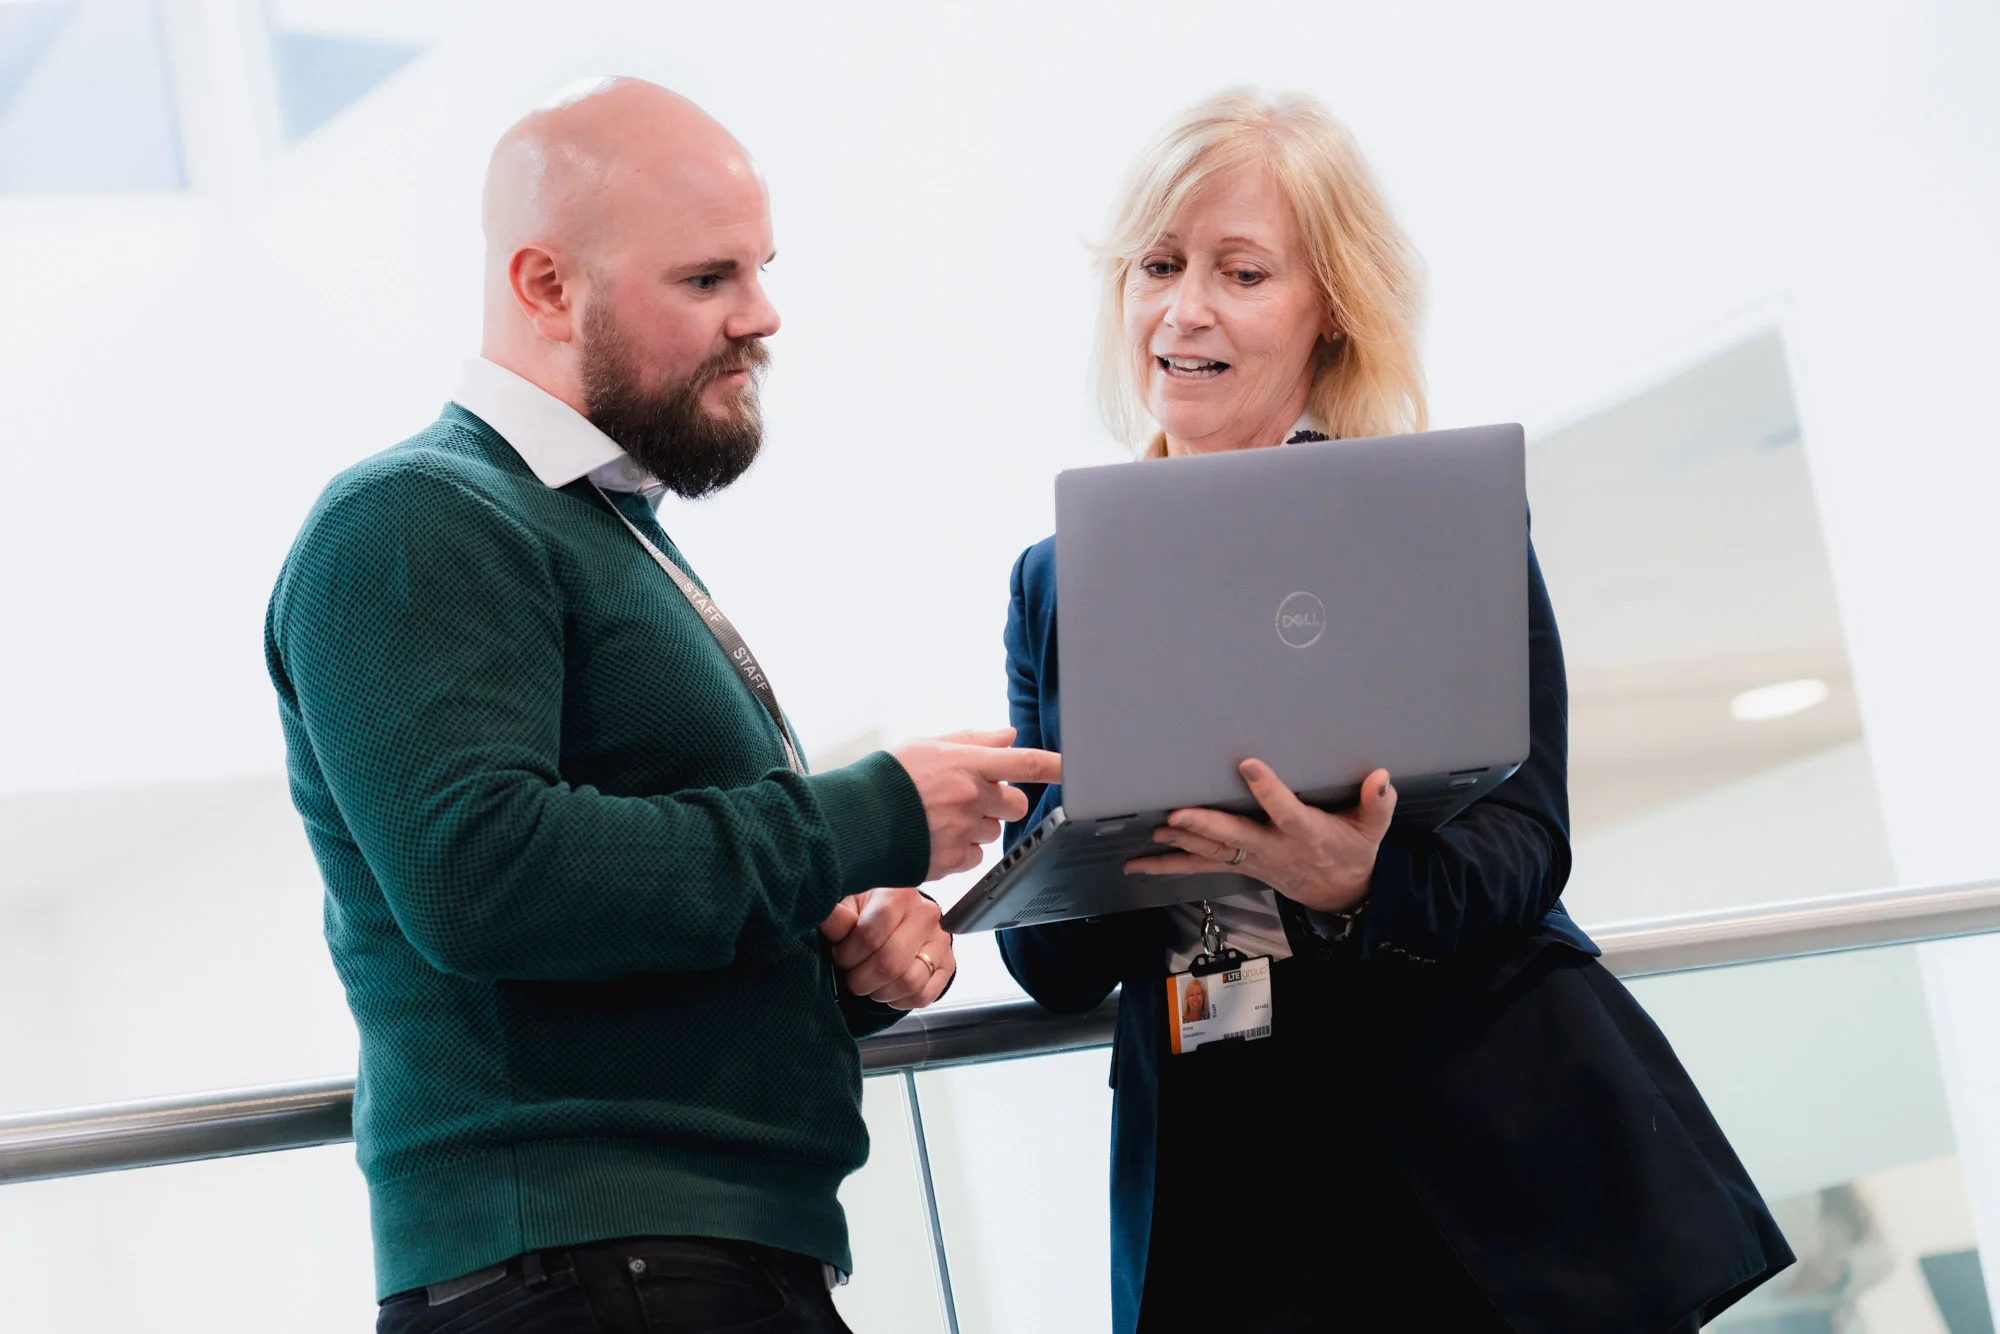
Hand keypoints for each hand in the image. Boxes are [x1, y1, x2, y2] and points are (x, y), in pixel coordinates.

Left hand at [819, 886, 956, 1008]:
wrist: (899, 916)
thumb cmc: (869, 910)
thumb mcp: (848, 905)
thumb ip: (837, 916)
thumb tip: (825, 917)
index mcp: (898, 894)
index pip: (871, 934)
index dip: (848, 954)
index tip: (840, 955)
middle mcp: (925, 914)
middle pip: (891, 962)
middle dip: (861, 979)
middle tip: (851, 975)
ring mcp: (940, 940)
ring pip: (910, 982)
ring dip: (881, 992)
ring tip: (869, 983)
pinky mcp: (948, 963)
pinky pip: (924, 995)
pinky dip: (900, 1001)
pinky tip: (888, 990)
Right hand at [889, 728, 1061, 880]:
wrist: (853, 819)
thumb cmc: (887, 777)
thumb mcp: (928, 745)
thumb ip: (974, 740)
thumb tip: (1009, 735)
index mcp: (967, 764)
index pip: (1026, 763)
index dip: (1056, 766)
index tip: (1075, 770)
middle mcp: (970, 797)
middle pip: (1016, 804)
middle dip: (1004, 802)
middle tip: (975, 797)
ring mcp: (962, 830)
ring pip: (994, 831)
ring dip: (979, 825)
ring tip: (943, 817)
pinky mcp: (951, 860)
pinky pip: (976, 857)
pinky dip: (963, 849)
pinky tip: (936, 837)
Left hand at [1125, 760, 1396, 914]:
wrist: (1340, 893)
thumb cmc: (1353, 850)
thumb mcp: (1373, 830)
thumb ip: (1378, 804)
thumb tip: (1381, 778)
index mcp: (1304, 833)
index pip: (1283, 809)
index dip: (1266, 788)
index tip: (1247, 763)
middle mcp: (1272, 848)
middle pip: (1235, 837)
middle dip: (1205, 825)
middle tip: (1177, 815)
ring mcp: (1252, 859)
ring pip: (1211, 853)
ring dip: (1181, 844)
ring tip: (1155, 832)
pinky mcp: (1238, 865)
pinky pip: (1199, 866)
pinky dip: (1168, 865)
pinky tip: (1138, 864)